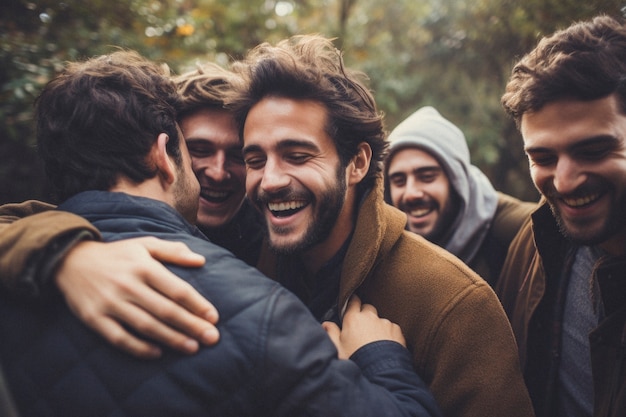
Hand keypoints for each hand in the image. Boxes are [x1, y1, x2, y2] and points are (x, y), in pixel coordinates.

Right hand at [55, 237, 219, 358]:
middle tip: (212, 338)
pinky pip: (119, 337)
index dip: (197, 304)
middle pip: (165, 310)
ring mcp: (110, 303)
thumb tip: (201, 260)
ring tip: (192, 348)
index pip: (177, 289)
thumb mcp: (144, 245)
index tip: (214, 317)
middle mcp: (128, 284)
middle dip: (191, 325)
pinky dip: (138, 348)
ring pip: (146, 326)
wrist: (69, 260)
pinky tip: (157, 353)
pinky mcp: (94, 318)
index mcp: (143, 266)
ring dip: (171, 339)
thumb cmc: (117, 254)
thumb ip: (173, 251)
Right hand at [322, 295, 405, 358]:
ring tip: (375, 342)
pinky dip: (389, 334)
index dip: (352, 302)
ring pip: (380, 320)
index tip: (352, 305)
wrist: (380, 372)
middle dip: (365, 315)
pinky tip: (386, 346)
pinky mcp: (397, 331)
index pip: (353, 302)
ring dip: (377, 326)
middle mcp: (370, 317)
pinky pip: (392, 328)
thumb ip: (331, 333)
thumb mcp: (337, 348)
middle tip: (361, 329)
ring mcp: (385, 323)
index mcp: (353, 319)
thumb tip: (325, 324)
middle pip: (367, 308)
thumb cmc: (356, 360)